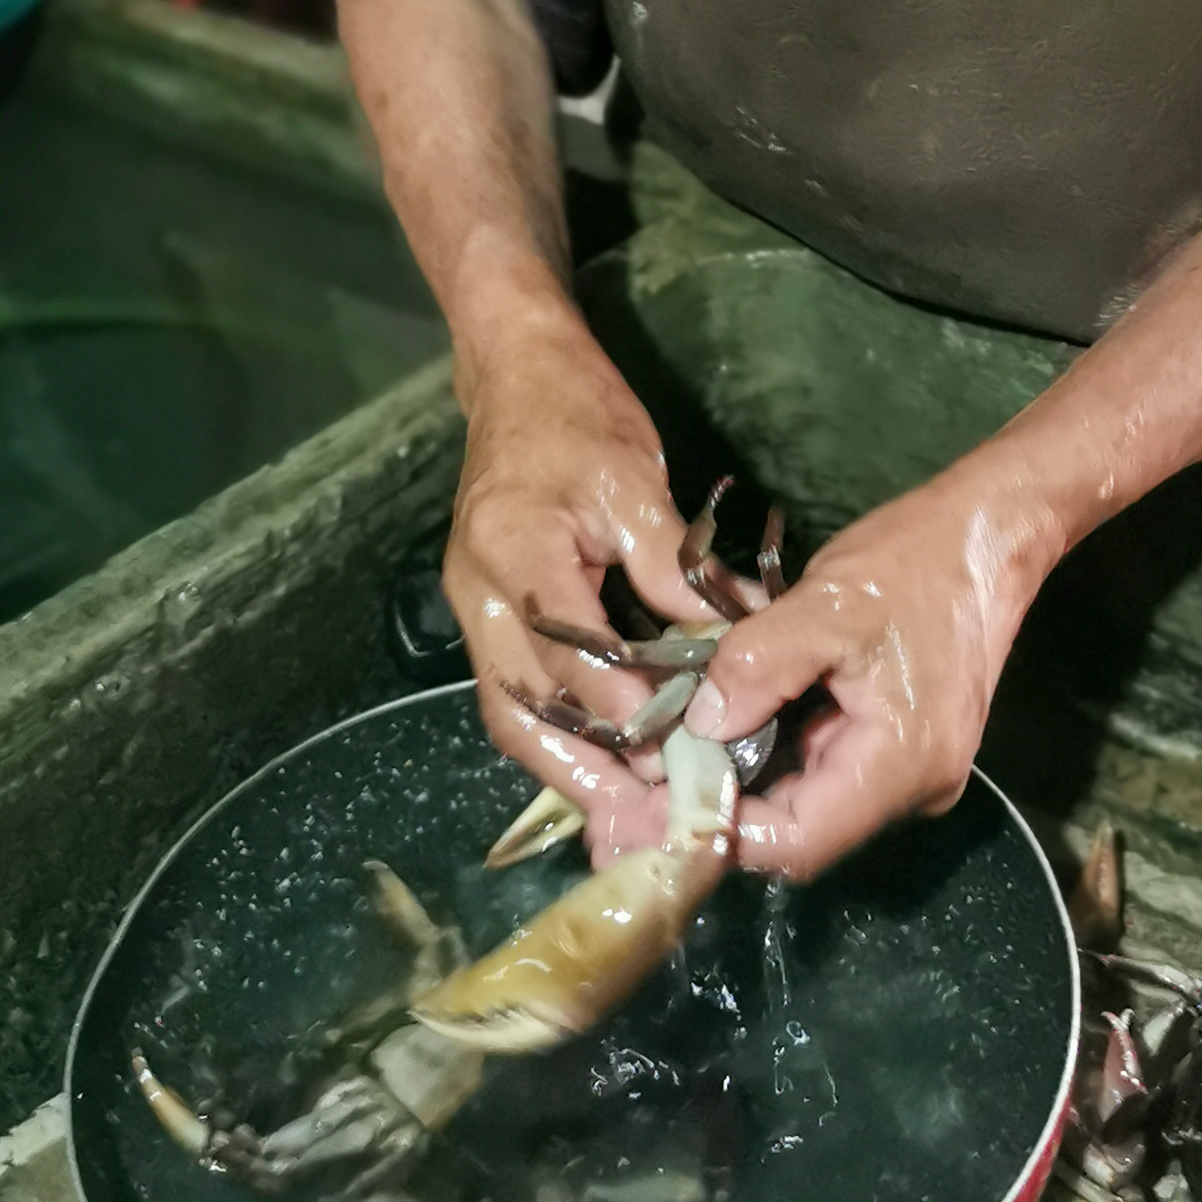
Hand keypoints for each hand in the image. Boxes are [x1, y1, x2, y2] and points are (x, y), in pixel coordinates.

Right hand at [442, 309, 703, 851]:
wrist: (514, 374)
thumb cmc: (577, 415)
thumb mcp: (635, 481)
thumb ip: (672, 565)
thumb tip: (728, 634)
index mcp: (515, 552)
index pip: (568, 656)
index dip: (621, 711)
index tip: (674, 759)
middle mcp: (479, 593)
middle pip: (519, 709)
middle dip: (579, 775)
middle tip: (640, 828)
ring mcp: (473, 607)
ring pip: (510, 712)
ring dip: (564, 770)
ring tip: (623, 821)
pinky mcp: (484, 613)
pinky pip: (514, 691)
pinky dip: (556, 734)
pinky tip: (601, 768)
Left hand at [675, 469, 1046, 880]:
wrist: (989, 533)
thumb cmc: (915, 563)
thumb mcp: (826, 604)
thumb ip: (756, 667)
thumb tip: (696, 727)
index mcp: (901, 764)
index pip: (798, 842)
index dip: (721, 833)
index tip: (652, 804)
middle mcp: (913, 788)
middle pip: (800, 831)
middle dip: (722, 809)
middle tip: (643, 786)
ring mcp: (910, 771)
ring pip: (808, 803)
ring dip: (744, 781)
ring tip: (672, 755)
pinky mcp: (901, 747)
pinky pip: (825, 771)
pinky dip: (774, 754)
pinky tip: (727, 727)